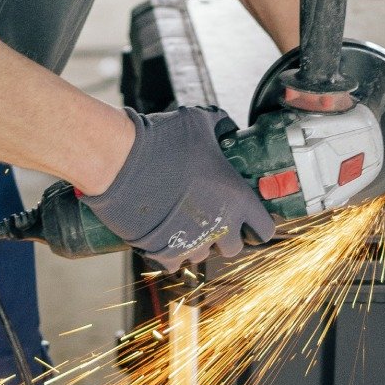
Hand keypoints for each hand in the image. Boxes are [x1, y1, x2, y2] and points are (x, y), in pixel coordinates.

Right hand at [81, 106, 276, 271]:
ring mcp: (191, 243)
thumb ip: (220, 125)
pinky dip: (172, 251)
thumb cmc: (162, 139)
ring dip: (197, 241)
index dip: (257, 224)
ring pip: (203, 255)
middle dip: (225, 234)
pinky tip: (164, 231)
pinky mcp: (164, 252)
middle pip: (233, 247)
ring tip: (182, 217)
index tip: (248, 218)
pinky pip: (175, 263)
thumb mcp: (199, 121)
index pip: (264, 229)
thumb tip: (228, 127)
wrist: (121, 160)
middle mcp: (219, 225)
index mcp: (236, 197)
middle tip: (211, 214)